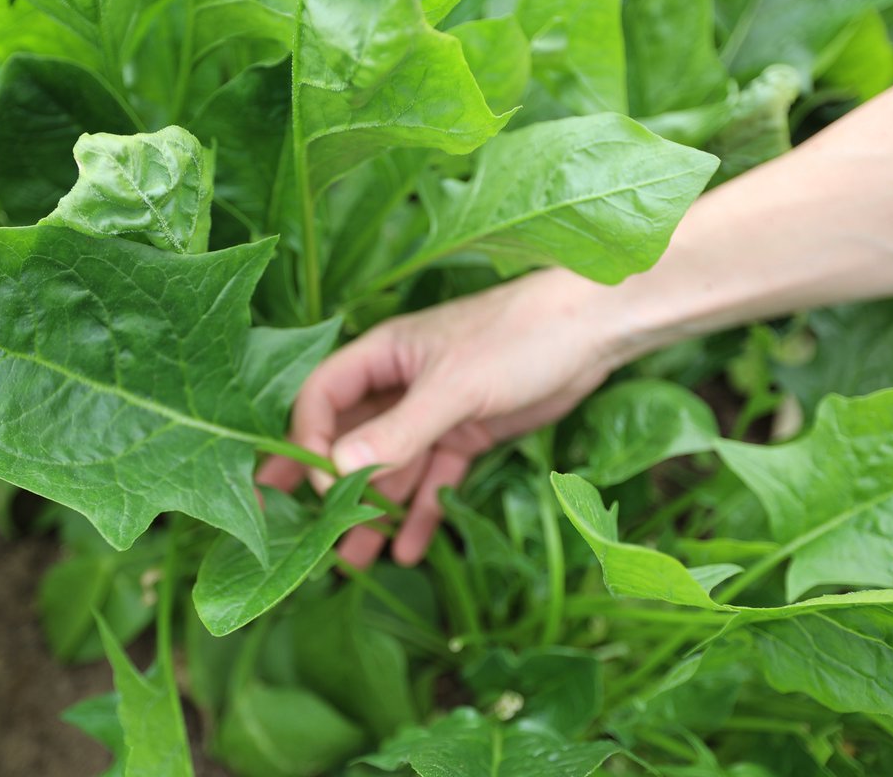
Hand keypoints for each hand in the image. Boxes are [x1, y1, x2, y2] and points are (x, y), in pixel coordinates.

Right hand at [257, 267, 623, 567]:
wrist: (593, 331)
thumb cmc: (517, 337)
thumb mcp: (453, 386)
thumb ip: (398, 430)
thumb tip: (337, 467)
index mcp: (382, 356)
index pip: (323, 399)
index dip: (311, 442)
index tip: (312, 488)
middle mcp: (400, 385)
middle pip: (351, 439)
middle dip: (329, 486)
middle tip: (299, 531)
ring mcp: (434, 412)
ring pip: (392, 468)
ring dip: (373, 511)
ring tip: (352, 562)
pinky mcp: (467, 434)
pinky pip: (434, 478)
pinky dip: (421, 512)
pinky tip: (407, 549)